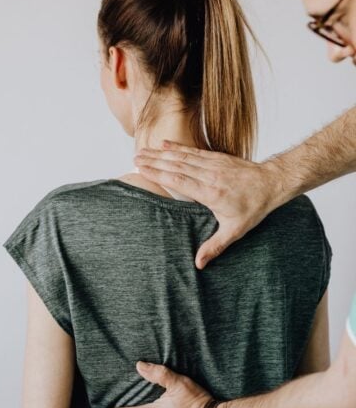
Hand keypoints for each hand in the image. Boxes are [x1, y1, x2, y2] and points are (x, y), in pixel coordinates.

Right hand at [134, 140, 279, 268]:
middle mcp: (209, 175)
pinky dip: (179, 147)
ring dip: (162, 152)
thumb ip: (215, 246)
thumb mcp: (235, 231)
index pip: (179, 181)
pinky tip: (166, 143)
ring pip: (183, 156)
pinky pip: (194, 151)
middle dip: (154, 161)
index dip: (158, 174)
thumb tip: (199, 264)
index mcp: (211, 193)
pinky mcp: (218, 157)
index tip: (141, 169)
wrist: (272, 183)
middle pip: (176, 166)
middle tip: (135, 158)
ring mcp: (213, 164)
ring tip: (144, 150)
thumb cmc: (254, 207)